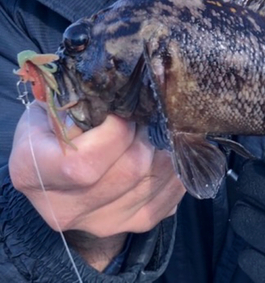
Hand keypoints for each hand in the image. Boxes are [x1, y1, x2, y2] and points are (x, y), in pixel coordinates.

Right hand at [9, 102, 184, 267]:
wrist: (55, 166)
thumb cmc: (54, 127)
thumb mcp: (52, 107)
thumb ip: (80, 103)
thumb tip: (127, 96)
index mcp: (33, 174)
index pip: (85, 165)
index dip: (116, 133)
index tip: (123, 112)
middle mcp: (65, 209)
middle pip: (130, 171)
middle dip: (147, 136)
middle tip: (147, 116)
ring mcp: (101, 223)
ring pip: (154, 183)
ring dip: (166, 151)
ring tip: (157, 131)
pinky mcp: (131, 225)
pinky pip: (168, 201)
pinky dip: (175, 174)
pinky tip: (169, 155)